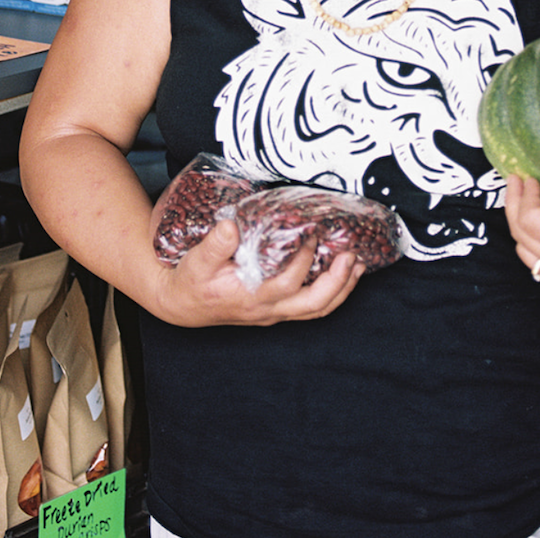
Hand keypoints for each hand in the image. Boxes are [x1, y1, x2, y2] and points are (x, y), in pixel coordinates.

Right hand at [149, 215, 365, 326]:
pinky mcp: (275, 309)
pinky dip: (330, 293)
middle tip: (352, 256)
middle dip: (338, 282)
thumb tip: (231, 225)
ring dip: (341, 289)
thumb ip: (215, 244)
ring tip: (357, 265)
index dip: (304, 260)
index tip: (312, 233)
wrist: (182, 305)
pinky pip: (310, 307)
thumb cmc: (191, 282)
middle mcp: (268, 309)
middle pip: (313, 305)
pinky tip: (339, 274)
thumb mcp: (196, 262)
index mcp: (251, 297)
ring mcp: (274, 312)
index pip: (287, 283)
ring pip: (316, 310)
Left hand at [503, 155, 539, 297]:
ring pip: (525, 253)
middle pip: (520, 236)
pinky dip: (532, 244)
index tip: (529, 177)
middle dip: (514, 206)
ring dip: (520, 226)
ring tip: (525, 200)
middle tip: (516, 182)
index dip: (524, 195)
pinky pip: (539, 266)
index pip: (529, 219)